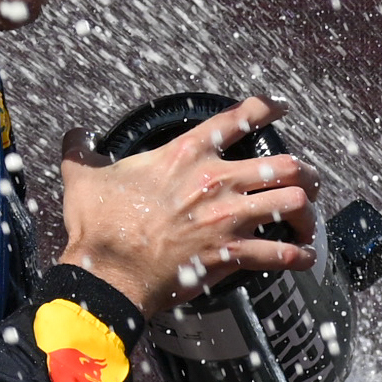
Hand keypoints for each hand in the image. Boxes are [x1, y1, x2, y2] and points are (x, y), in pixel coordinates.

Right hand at [57, 95, 319, 311]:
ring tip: (307, 220)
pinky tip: (304, 258)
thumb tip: (74, 137)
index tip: (281, 108)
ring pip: (292, 202)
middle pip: (284, 164)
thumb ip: (82, 152)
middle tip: (307, 180)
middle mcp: (215, 181)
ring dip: (306, 212)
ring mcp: (227, 217)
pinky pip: (279, 253)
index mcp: (185, 155)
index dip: (265, 108)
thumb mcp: (83, 178)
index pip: (235, 119)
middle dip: (304, 172)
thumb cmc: (98, 226)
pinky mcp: (230, 252)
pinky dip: (297, 256)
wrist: (107, 273)